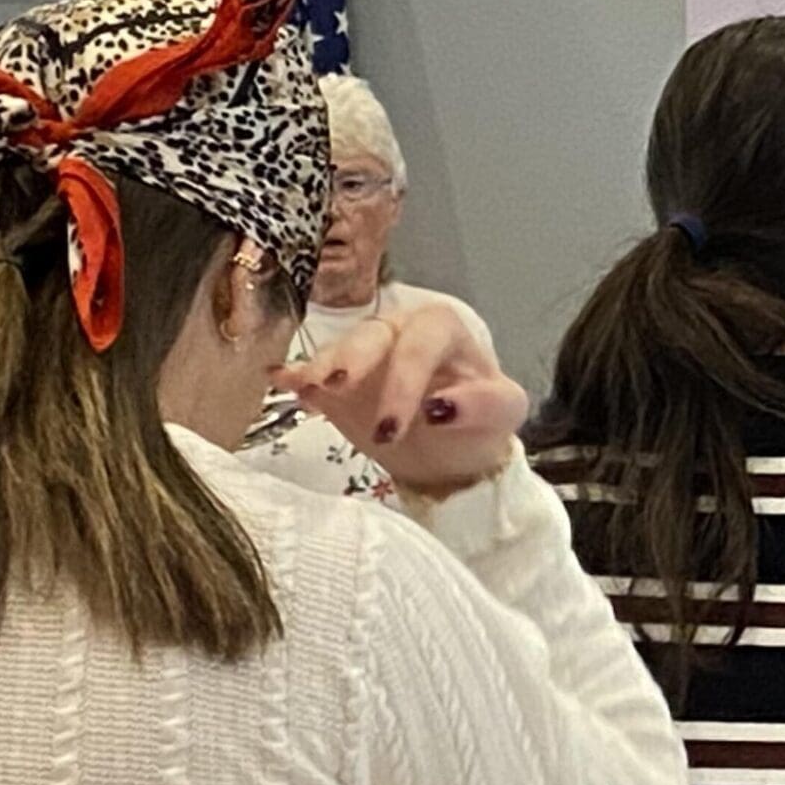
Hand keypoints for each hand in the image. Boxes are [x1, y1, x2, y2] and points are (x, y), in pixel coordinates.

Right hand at [277, 305, 524, 499]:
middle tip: (336, 384)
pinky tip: (281, 382)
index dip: (405, 378)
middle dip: (354, 357)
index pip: (423, 341)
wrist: (454, 452)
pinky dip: (297, 377)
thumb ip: (482, 405)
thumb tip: (441, 407)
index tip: (392, 426)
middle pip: (373, 334)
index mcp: (444, 332)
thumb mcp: (503, 414)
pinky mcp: (337, 385)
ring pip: (339, 350)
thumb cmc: (481, 421)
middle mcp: (400, 334)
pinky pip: (313, 373)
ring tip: (305, 386)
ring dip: (321, 367)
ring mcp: (364, 357)